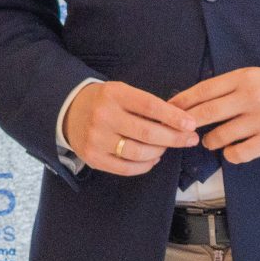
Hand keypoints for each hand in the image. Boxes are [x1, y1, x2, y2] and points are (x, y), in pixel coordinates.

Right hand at [64, 80, 198, 175]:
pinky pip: (126, 168)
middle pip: (147, 133)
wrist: (68, 111)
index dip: (173, 117)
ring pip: (138, 153)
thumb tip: (180, 121)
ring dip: (159, 152)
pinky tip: (152, 158)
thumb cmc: (104, 101)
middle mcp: (103, 116)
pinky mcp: (93, 157)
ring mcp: (96, 139)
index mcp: (113, 94)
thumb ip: (147, 105)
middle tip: (190, 139)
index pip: (150, 106)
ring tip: (166, 148)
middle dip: (174, 138)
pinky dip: (145, 165)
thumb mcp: (122, 92)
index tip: (191, 124)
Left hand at [170, 67, 259, 164]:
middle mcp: (251, 98)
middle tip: (181, 130)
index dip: (182, 102)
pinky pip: (238, 153)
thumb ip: (227, 87)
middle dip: (188, 124)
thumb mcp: (253, 77)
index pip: (203, 90)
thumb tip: (192, 101)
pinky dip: (230, 154)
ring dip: (209, 141)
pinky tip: (232, 150)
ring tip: (210, 140)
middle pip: (206, 113)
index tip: (168, 110)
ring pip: (220, 136)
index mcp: (243, 78)